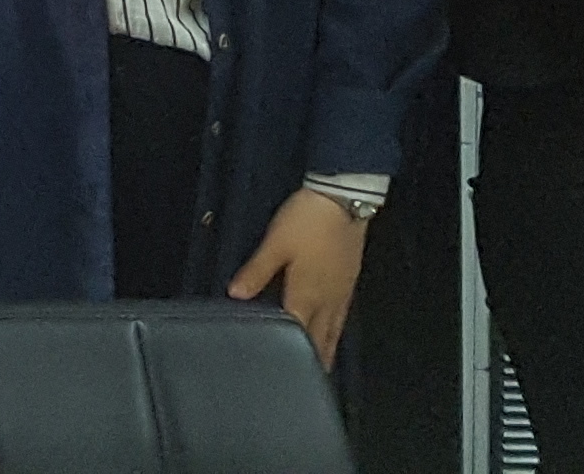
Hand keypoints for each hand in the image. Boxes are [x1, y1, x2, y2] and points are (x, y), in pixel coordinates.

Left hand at [229, 188, 368, 364]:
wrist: (344, 201)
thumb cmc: (307, 221)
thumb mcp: (275, 244)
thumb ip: (255, 272)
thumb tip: (234, 296)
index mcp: (306, 296)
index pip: (294, 335)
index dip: (285, 353)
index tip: (275, 371)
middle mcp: (327, 302)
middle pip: (318, 341)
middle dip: (309, 362)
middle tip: (300, 382)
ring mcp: (341, 294)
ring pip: (333, 333)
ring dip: (325, 351)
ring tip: (317, 369)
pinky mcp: (349, 284)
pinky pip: (342, 319)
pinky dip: (335, 333)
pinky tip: (330, 333)